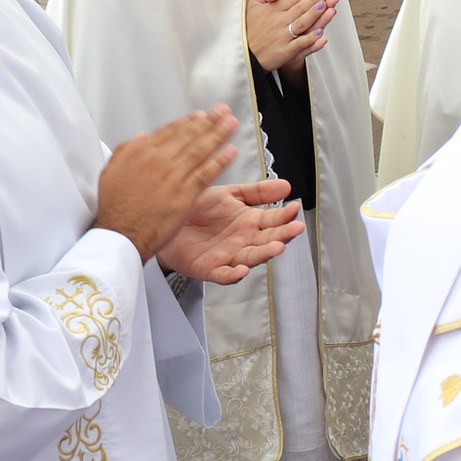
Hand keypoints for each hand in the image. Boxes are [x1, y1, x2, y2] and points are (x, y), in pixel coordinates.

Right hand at [94, 106, 242, 262]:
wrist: (119, 234)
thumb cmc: (115, 208)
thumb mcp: (111, 171)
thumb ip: (127, 150)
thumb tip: (142, 136)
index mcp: (139, 152)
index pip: (170, 129)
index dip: (189, 120)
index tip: (201, 115)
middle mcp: (157, 160)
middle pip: (188, 135)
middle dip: (209, 121)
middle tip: (223, 111)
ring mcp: (172, 177)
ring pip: (200, 149)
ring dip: (218, 134)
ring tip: (231, 123)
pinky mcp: (184, 195)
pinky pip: (206, 173)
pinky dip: (220, 161)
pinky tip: (231, 151)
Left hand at [157, 179, 304, 284]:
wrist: (166, 220)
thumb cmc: (196, 209)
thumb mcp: (230, 194)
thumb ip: (258, 192)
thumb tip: (285, 185)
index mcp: (249, 222)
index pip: (274, 220)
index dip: (285, 215)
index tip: (294, 208)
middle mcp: (243, 241)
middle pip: (268, 240)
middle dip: (283, 235)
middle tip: (294, 228)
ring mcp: (229, 256)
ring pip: (251, 257)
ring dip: (265, 254)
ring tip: (277, 247)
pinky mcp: (210, 268)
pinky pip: (224, 274)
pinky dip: (233, 275)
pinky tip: (241, 270)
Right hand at [244, 0, 335, 73]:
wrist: (247, 55)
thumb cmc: (252, 29)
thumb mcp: (253, 5)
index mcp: (273, 9)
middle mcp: (278, 22)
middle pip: (300, 9)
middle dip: (316, 0)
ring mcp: (282, 37)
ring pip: (302, 24)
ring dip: (316, 15)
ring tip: (327, 7)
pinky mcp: (285, 52)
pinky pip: (300, 44)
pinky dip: (311, 39)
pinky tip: (321, 34)